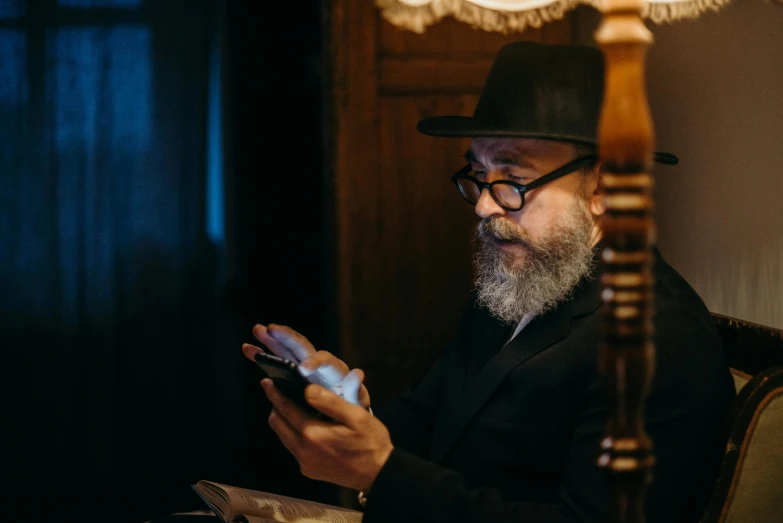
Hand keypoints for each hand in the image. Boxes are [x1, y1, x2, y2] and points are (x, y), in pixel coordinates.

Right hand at [242, 324, 369, 407]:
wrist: (342, 412)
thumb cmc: (351, 407)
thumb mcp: (357, 402)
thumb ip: (355, 390)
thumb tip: (357, 374)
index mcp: (334, 370)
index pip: (326, 361)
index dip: (314, 362)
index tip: (303, 368)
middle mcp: (318, 363)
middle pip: (303, 346)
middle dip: (287, 338)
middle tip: (272, 329)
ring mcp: (303, 366)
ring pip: (286, 349)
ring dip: (271, 340)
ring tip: (257, 330)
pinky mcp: (291, 372)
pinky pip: (276, 360)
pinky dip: (263, 354)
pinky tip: (248, 348)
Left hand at [262, 378, 392, 490]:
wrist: (378, 473)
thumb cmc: (370, 441)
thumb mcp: (356, 415)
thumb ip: (330, 402)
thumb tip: (307, 390)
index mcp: (313, 434)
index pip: (285, 409)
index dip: (275, 393)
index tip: (267, 381)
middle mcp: (303, 450)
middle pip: (277, 424)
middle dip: (276, 405)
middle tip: (278, 391)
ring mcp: (304, 462)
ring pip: (283, 436)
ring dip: (283, 420)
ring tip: (291, 405)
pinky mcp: (308, 470)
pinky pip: (293, 447)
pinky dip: (292, 433)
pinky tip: (305, 425)